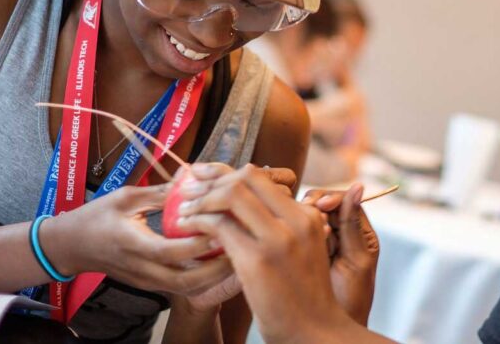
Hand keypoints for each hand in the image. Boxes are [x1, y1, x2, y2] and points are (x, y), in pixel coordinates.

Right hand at [40, 184, 228, 296]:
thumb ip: (159, 192)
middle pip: (185, 281)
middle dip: (216, 268)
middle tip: (239, 246)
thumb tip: (192, 178)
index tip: (220, 227)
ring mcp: (146, 281)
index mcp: (132, 244)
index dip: (198, 243)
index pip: (170, 251)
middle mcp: (141, 269)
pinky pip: (181, 286)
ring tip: (235, 254)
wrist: (70, 246)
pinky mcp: (150, 284)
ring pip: (187, 288)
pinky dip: (203, 278)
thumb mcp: (124, 197)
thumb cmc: (96, 217)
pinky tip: (218, 260)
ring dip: (214, 276)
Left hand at [176, 169, 365, 342]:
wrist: (315, 332)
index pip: (262, 176)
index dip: (228, 171)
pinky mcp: (257, 259)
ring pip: (232, 195)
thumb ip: (283, 226)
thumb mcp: (302, 251)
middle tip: (188, 185)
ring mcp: (278, 239)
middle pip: (247, 178)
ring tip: (183, 207)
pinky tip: (186, 226)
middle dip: (212, 177)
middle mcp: (296, 220)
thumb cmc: (303, 296)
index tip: (206, 173)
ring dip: (201, 198)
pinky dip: (198, 221)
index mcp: (307, 216)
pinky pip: (220, 226)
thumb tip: (246, 203)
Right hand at [304, 185, 379, 325]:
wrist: (329, 328)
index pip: (344, 201)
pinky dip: (293, 231)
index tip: (321, 205)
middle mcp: (339, 233)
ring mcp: (319, 242)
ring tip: (308, 237)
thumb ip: (353, 225)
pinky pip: (294, 231)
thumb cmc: (352, 299)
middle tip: (311, 221)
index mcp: (359, 232)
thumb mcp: (356, 260)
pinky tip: (293, 240)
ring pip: (306, 215)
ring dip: (303, 219)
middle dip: (315, 208)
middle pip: (323, 204)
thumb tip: (358, 187)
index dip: (332, 198)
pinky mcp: (301, 250)